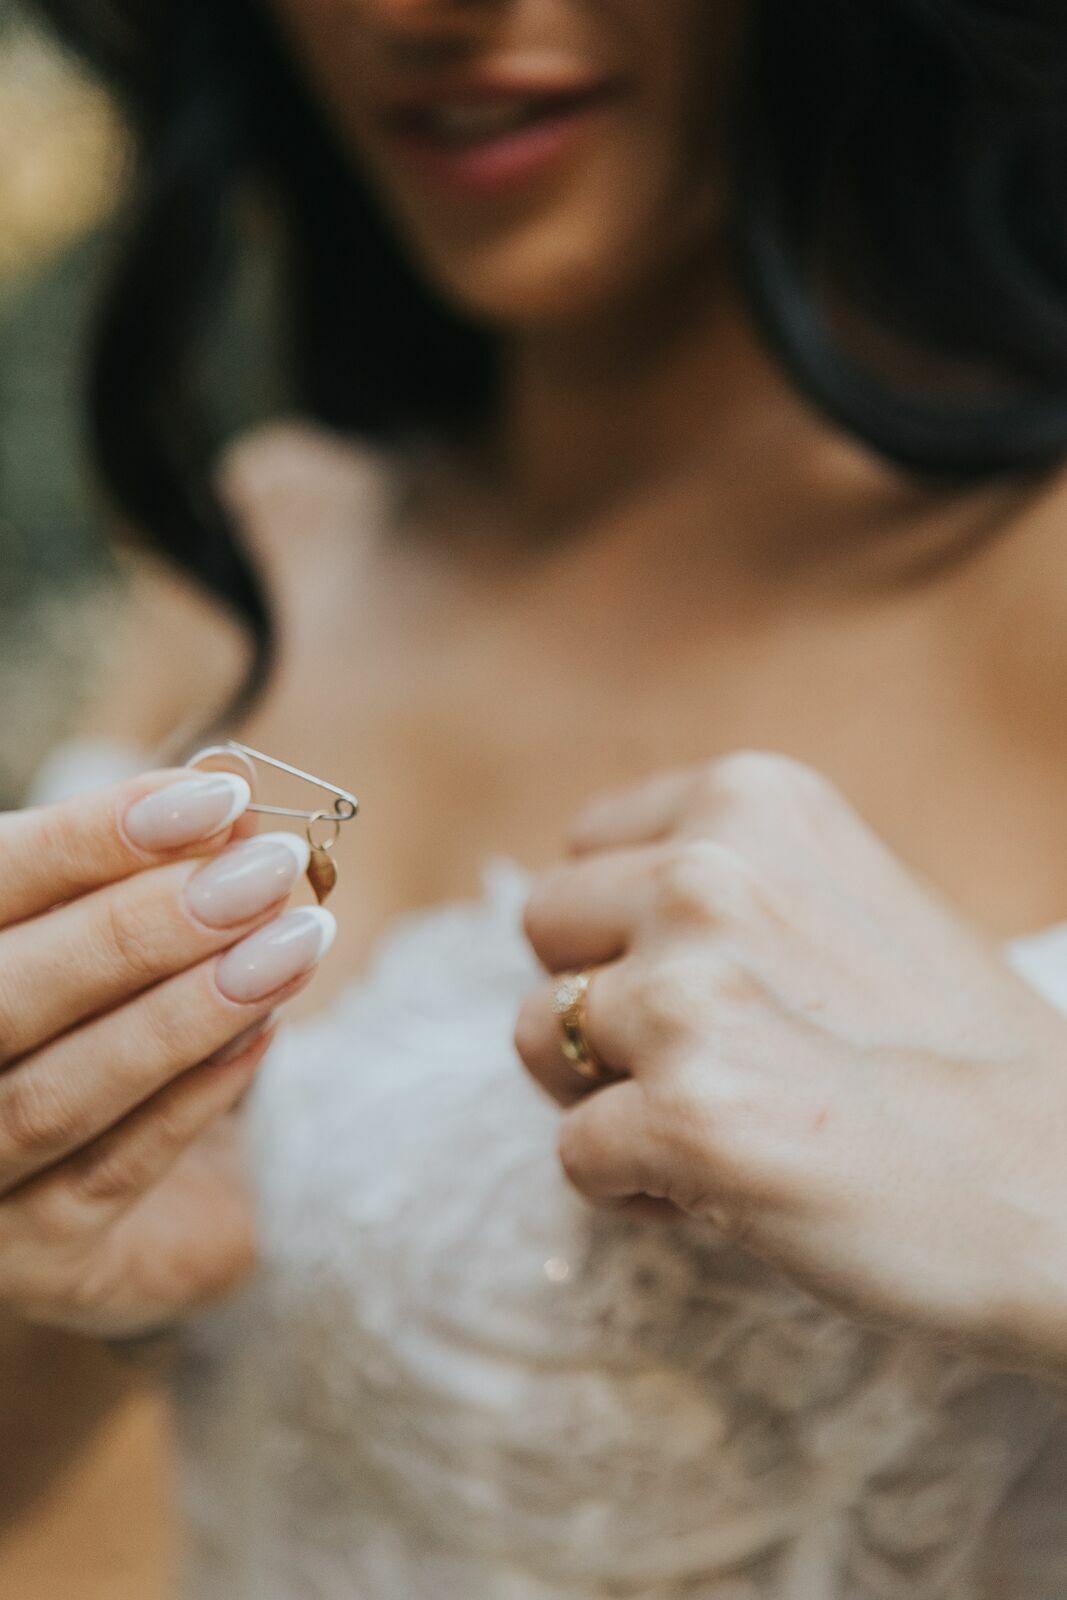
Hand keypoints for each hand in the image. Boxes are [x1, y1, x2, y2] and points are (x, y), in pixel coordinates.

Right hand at [0, 766, 333, 1337]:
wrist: (114, 1197)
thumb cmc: (106, 1022)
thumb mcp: (122, 938)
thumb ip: (157, 876)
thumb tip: (232, 810)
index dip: (91, 838)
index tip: (216, 797)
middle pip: (5, 995)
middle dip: (141, 927)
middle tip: (267, 872)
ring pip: (55, 1096)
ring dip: (184, 1012)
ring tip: (293, 941)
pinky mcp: (35, 1259)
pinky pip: (113, 1174)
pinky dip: (194, 1096)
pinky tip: (265, 1028)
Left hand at [516, 752, 1066, 1378]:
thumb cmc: (961, 1059)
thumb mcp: (850, 895)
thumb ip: (727, 881)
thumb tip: (590, 913)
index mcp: (754, 801)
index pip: (583, 848)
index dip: (622, 932)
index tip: (703, 984)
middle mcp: (709, 872)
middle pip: (543, 931)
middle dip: (596, 1003)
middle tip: (696, 1063)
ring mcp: (692, 991)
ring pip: (539, 1039)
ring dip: (606, 1097)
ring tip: (719, 1125)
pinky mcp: (687, 1116)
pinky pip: (576, 1154)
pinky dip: (634, 1190)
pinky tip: (730, 1193)